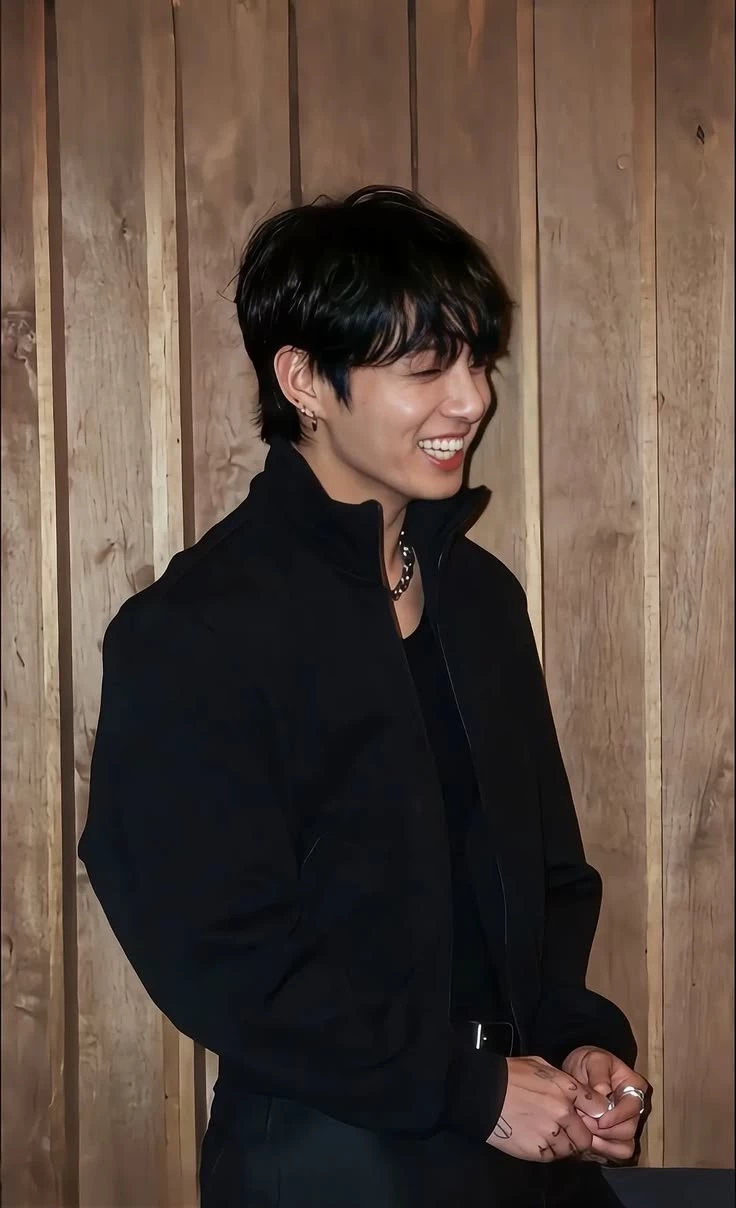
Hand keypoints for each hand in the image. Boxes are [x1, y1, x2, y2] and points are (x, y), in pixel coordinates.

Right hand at [485, 1055, 610, 1162]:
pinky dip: (547, 1151)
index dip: (594, 1113)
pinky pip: (551, 1157)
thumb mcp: (540, 1066)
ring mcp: (550, 1133)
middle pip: (586, 1137)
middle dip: (578, 1136)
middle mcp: (562, 1112)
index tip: (588, 1116)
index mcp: (565, 1088)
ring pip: (569, 1150)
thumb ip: (562, 1081)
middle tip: (566, 1132)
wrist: (482, 1092)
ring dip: (562, 1145)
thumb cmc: (509, 1074)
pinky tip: (535, 1138)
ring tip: (546, 1134)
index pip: (598, 1107)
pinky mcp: (536, 1150)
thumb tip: (577, 1092)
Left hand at [562, 1046, 649, 1163]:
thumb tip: (603, 1093)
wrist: (577, 1072)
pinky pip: (616, 1154)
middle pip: (628, 1130)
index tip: (599, 1119)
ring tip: (583, 1129)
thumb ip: (599, 1073)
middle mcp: (635, 1109)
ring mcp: (626, 1125)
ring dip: (601, 1142)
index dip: (617, 1116)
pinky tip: (587, 1140)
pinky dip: (602, 1150)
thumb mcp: (592, 1059)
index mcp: (634, 1087)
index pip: (632, 1107)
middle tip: (583, 1122)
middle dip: (604, 1130)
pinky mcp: (616, 1139)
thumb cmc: (588, 1063)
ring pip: (624, 1146)